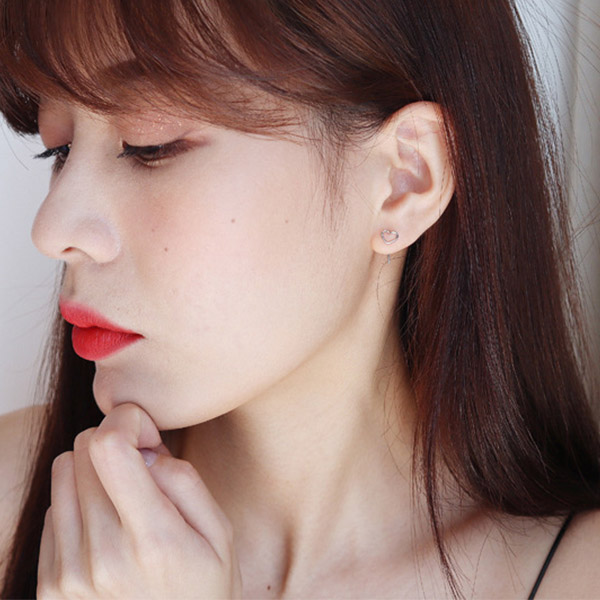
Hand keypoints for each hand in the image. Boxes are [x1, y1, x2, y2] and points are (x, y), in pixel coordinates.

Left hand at [37, 403, 241, 598]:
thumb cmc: (203, 591)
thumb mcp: (219, 534)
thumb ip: (185, 482)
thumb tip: (143, 451)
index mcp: (151, 537)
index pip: (108, 447)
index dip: (126, 419)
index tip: (147, 432)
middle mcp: (100, 555)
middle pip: (82, 451)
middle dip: (116, 442)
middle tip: (143, 465)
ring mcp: (68, 574)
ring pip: (62, 473)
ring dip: (94, 470)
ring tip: (124, 495)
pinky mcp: (50, 585)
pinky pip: (53, 510)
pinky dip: (80, 503)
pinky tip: (107, 526)